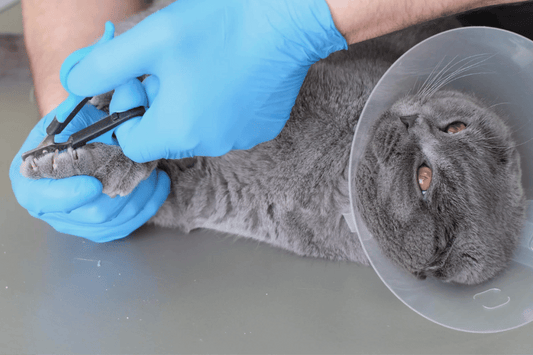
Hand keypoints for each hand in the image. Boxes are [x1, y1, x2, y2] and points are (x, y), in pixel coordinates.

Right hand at [10, 26, 169, 242]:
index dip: (63, 194)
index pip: (38, 194)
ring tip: (151, 178)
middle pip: (80, 216)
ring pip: (105, 225)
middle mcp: (53, 196)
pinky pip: (121, 228)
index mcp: (35, 169)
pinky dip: (143, 209)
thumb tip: (106, 54)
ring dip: (133, 202)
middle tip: (137, 174)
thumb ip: (86, 87)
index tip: (92, 185)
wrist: (92, 136)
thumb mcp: (80, 104)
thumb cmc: (83, 120)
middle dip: (114, 195)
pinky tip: (157, 188)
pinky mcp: (102, 221)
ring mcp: (77, 213)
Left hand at [64, 0, 346, 161]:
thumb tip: (77, 85)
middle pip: (166, 136)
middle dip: (159, 105)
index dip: (127, 110)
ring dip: (190, 104)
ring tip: (204, 66)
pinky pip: (228, 125)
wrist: (287, 20)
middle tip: (172, 66)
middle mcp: (211, 145)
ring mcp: (241, 139)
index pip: (132, 142)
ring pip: (198, 130)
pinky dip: (221, 106)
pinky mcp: (263, 128)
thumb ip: (104, 67)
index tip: (140, 77)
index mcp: (178, 131)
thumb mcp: (149, 39)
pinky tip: (231, 74)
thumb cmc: (221, 27)